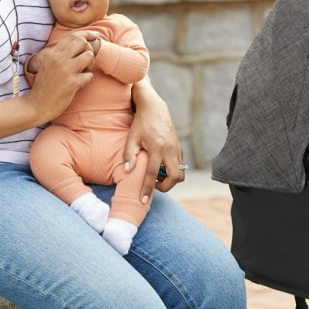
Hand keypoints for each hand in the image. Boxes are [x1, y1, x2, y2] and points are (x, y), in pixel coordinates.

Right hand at [26, 33, 94, 121]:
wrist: (36, 105)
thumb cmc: (45, 85)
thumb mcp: (48, 65)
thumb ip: (60, 55)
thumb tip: (79, 44)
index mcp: (52, 53)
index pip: (72, 36)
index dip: (87, 34)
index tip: (96, 36)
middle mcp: (58, 59)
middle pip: (82, 42)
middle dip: (89, 49)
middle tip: (87, 61)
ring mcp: (65, 70)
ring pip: (89, 56)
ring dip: (91, 64)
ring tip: (84, 72)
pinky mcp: (71, 83)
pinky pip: (90, 75)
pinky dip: (88, 79)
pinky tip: (81, 84)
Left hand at [125, 80, 184, 201]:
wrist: (155, 109)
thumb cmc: (141, 123)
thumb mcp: (131, 138)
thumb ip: (129, 155)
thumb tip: (128, 172)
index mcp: (157, 149)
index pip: (153, 174)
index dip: (148, 189)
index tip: (144, 200)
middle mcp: (170, 150)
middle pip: (175, 177)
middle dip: (166, 186)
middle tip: (154, 183)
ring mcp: (177, 149)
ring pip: (181, 172)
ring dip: (169, 178)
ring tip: (157, 174)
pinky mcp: (179, 147)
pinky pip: (180, 165)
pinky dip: (172, 170)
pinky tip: (160, 165)